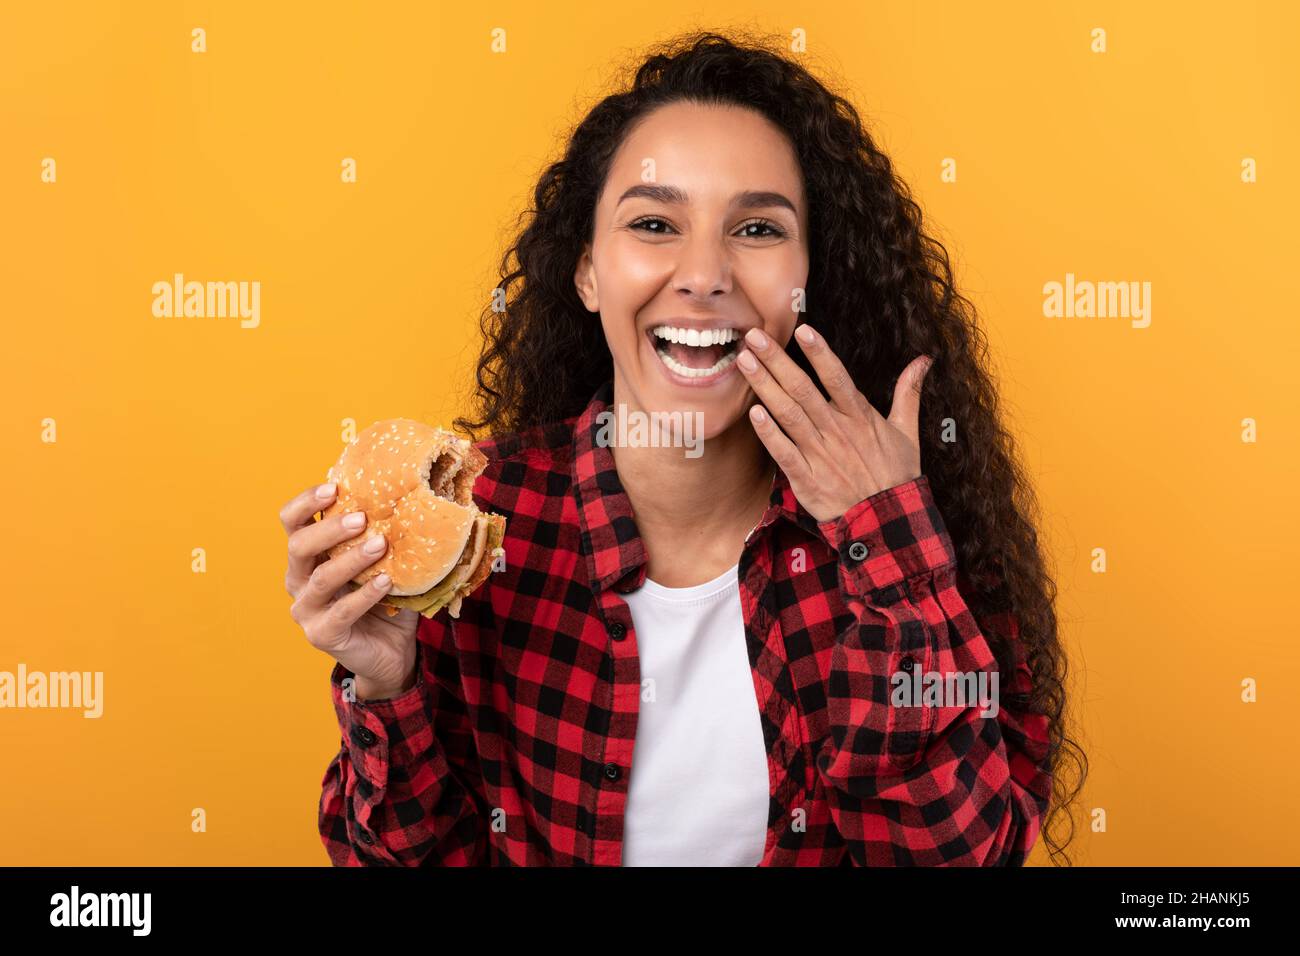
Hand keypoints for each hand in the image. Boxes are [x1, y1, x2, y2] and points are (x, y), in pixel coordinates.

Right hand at [280, 482, 420, 699]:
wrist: (391, 651)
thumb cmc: (384, 597)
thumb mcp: (380, 561)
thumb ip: (381, 533)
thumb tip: (410, 495)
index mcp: (308, 556)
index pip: (291, 522)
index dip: (305, 502)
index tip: (333, 487)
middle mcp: (298, 580)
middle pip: (298, 546)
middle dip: (328, 529)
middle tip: (361, 518)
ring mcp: (306, 610)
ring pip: (320, 579)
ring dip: (351, 559)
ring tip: (380, 544)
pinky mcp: (321, 635)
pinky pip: (342, 612)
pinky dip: (365, 595)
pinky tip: (386, 581)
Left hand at [736, 324, 933, 522]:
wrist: (887, 522)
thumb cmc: (895, 475)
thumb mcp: (908, 432)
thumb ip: (909, 393)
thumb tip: (924, 360)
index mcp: (860, 417)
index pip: (837, 377)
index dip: (820, 353)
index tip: (801, 329)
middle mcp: (837, 431)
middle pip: (803, 389)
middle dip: (777, 360)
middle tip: (754, 336)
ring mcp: (820, 454)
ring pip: (788, 414)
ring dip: (765, 386)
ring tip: (744, 361)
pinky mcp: (806, 478)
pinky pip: (783, 452)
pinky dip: (768, 433)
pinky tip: (753, 413)